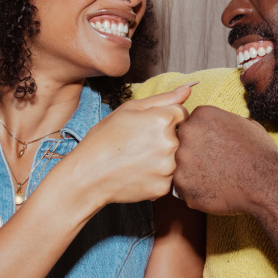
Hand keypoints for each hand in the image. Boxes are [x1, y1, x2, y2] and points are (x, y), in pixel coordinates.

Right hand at [66, 84, 191, 206]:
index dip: (166, 119)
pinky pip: (169, 179)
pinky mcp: (164, 187)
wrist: (88, 175)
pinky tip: (139, 174)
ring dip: (163, 159)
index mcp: (164, 119)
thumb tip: (189, 89)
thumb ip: (163, 98)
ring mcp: (169, 168)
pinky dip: (157, 177)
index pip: (182, 115)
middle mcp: (171, 143)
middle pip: (182, 137)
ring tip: (139, 160)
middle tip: (141, 146)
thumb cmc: (105, 138)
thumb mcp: (129, 110)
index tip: (149, 128)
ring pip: (177, 159)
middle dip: (167, 139)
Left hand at [172, 105, 277, 215]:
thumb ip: (224, 121)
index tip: (213, 147)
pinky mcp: (182, 184)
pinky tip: (213, 191)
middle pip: (181, 144)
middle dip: (193, 154)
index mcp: (201, 115)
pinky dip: (195, 191)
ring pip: (180, 167)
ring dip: (193, 173)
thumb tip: (221, 122)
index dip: (201, 138)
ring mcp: (182, 160)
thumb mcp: (245, 124)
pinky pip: (183, 188)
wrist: (266, 182)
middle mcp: (187, 134)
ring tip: (215, 179)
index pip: (191, 125)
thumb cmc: (260, 153)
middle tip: (213, 164)